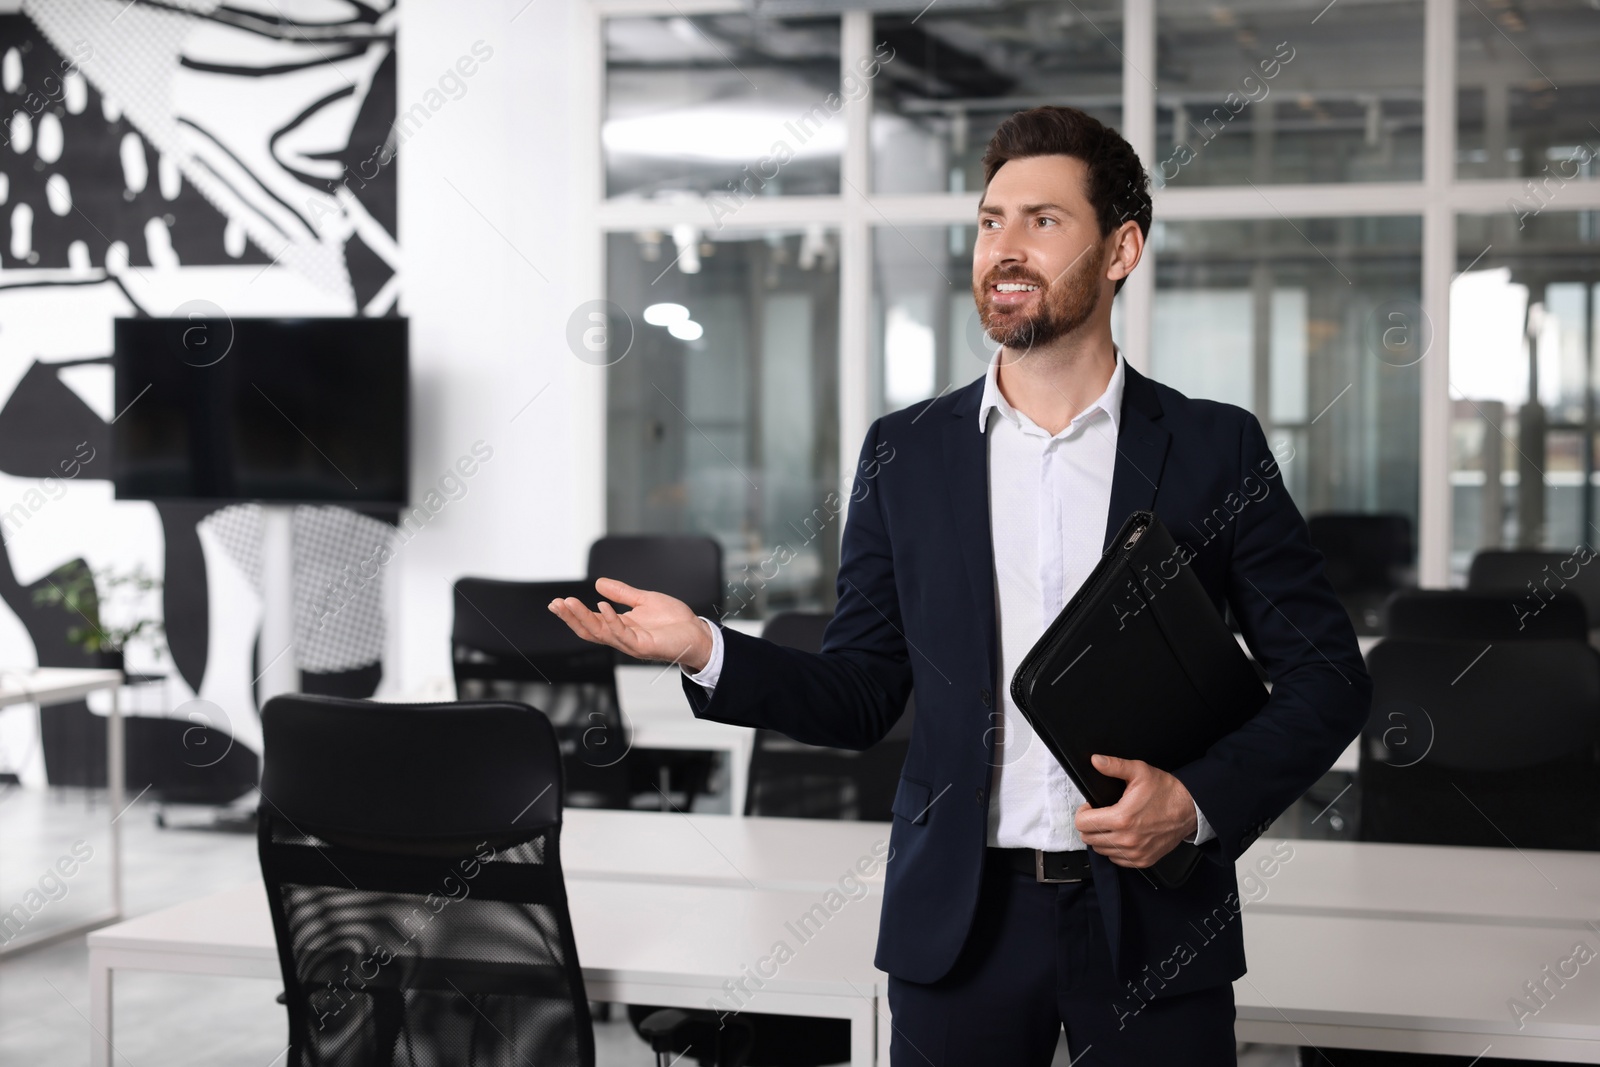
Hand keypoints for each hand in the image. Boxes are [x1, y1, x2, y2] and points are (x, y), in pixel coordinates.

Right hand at [547, 577, 713, 670]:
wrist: (697, 633)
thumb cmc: (674, 621)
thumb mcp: (644, 600)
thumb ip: (622, 593)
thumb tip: (598, 583)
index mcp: (620, 626)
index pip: (590, 622)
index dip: (573, 613)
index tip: (558, 601)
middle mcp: (622, 637)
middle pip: (589, 630)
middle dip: (571, 617)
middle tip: (557, 603)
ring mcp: (631, 643)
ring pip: (600, 633)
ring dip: (583, 618)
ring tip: (570, 603)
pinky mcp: (643, 646)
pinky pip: (622, 634)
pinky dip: (610, 620)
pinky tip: (602, 607)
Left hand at [1073, 754, 1197, 868]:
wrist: (1190, 809)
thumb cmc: (1166, 791)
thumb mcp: (1139, 771)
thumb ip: (1114, 766)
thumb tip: (1096, 761)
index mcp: (1122, 818)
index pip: (1083, 824)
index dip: (1083, 813)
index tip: (1091, 807)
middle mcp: (1127, 839)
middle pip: (1088, 838)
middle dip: (1090, 824)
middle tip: (1101, 814)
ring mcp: (1135, 853)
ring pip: (1100, 850)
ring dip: (1101, 837)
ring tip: (1113, 823)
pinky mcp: (1142, 861)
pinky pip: (1116, 859)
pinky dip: (1115, 849)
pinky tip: (1123, 835)